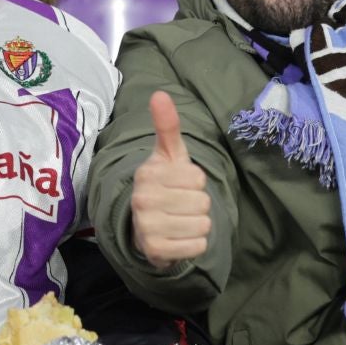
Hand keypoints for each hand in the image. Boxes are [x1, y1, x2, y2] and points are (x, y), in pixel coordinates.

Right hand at [129, 90, 211, 267]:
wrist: (144, 228)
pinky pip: (198, 246)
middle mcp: (143, 200)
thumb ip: (167, 126)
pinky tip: (179, 239)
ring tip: (179, 222)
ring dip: (197, 225)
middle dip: (197, 205)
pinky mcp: (156, 251)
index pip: (198, 178)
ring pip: (203, 225)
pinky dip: (194, 245)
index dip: (195, 183)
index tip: (179, 185)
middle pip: (202, 202)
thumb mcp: (168, 156)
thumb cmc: (164, 186)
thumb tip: (160, 94)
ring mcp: (147, 227)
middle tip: (179, 206)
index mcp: (147, 174)